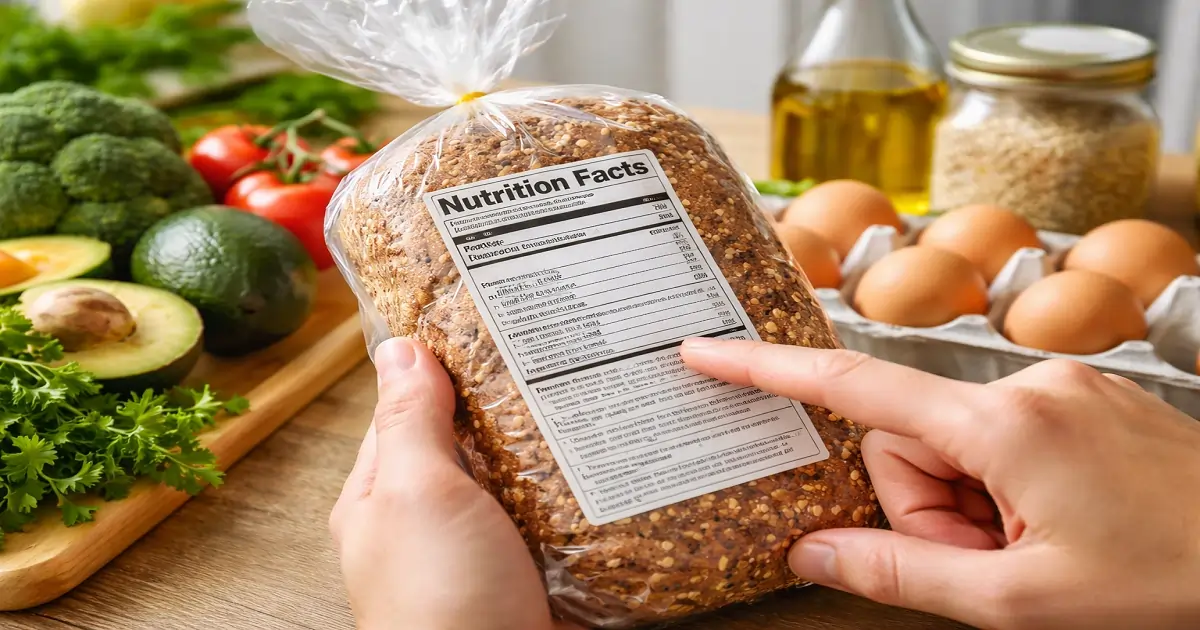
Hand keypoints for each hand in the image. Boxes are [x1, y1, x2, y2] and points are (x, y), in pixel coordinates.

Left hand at [329, 338, 580, 629]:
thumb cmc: (441, 601)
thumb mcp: (416, 494)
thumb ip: (409, 422)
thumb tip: (399, 347)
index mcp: (382, 497)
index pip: (406, 409)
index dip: (442, 365)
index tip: (490, 319)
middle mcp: (428, 522)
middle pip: (468, 441)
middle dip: (507, 404)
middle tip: (560, 351)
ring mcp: (479, 551)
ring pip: (515, 478)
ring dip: (547, 447)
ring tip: (595, 393)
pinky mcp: (526, 575)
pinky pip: (550, 518)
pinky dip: (573, 492)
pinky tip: (604, 464)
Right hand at [681, 338, 1199, 629]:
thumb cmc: (1173, 580)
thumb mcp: (1023, 602)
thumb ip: (904, 574)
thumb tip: (812, 553)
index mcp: (1002, 426)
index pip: (853, 389)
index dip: (767, 371)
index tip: (708, 351)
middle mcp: (1026, 385)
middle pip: (906, 439)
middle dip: (926, 508)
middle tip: (987, 562)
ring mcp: (1059, 387)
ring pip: (954, 443)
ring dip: (968, 505)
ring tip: (1030, 549)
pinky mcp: (1080, 398)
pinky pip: (1000, 435)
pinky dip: (1002, 485)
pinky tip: (1052, 523)